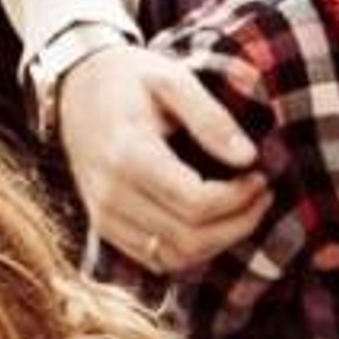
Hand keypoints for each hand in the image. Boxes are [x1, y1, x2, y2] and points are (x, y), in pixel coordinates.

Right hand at [62, 41, 272, 276]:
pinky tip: (213, 222)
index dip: (238, 198)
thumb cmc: (129, 81)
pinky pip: (157, 259)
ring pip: (175, 257)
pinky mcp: (106, 228)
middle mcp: (111, 194)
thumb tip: (247, 158)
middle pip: (190, 237)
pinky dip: (193, 250)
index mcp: (128, 155)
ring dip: (220, 241)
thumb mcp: (172, 79)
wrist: (76, 89)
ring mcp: (104, 216)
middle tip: (262, 194)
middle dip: (238, 222)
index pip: (195, 202)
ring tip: (244, 209)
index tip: (260, 177)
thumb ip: (211, 118)